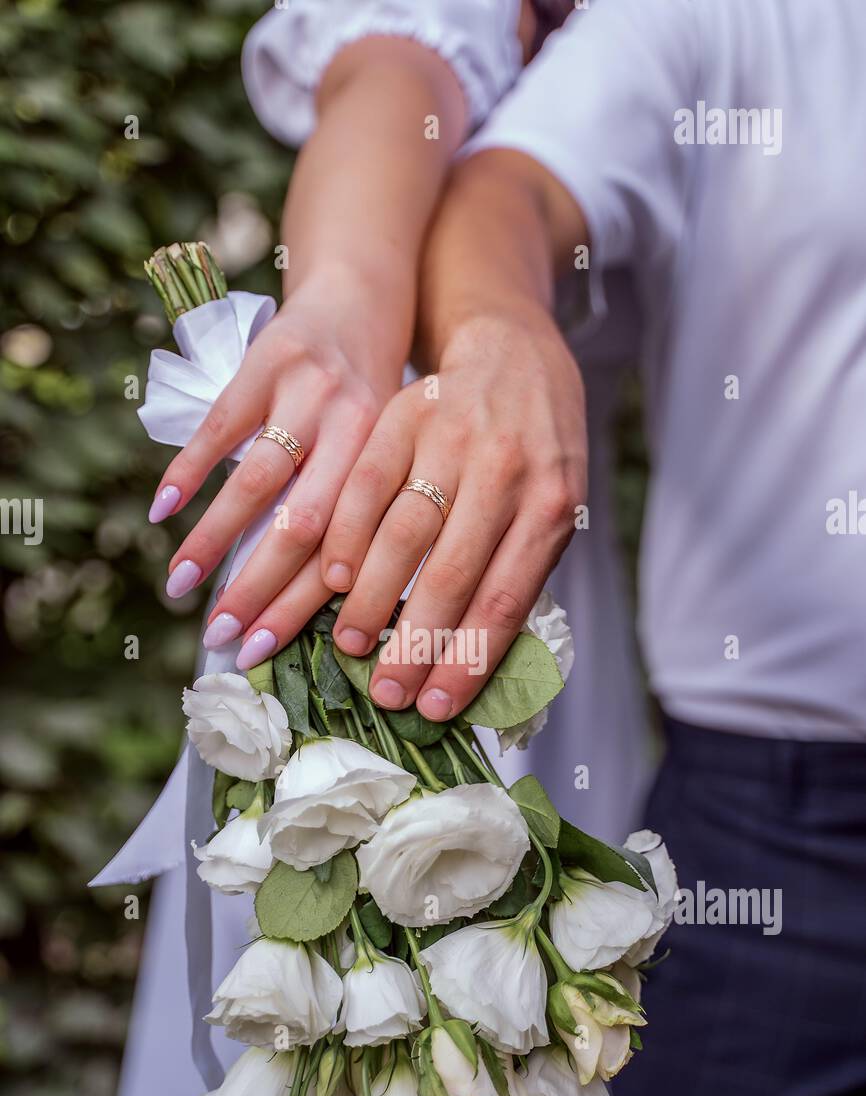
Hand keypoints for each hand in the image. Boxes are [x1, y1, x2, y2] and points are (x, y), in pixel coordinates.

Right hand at [153, 268, 396, 661]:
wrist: (364, 290)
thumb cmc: (377, 392)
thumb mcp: (390, 450)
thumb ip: (362, 511)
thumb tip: (322, 604)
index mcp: (391, 464)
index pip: (342, 553)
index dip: (299, 609)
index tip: (259, 651)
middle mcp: (353, 431)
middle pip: (302, 528)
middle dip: (258, 590)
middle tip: (220, 638)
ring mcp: (307, 395)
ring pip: (259, 482)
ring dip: (214, 539)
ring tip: (180, 586)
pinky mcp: (267, 362)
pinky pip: (223, 425)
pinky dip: (190, 468)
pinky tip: (161, 511)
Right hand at [240, 308, 585, 715]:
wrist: (514, 351)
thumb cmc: (539, 448)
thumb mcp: (555, 505)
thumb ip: (522, 569)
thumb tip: (474, 661)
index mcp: (552, 503)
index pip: (506, 597)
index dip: (469, 659)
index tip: (437, 707)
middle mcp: (506, 469)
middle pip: (451, 572)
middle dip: (415, 644)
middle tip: (386, 694)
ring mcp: (453, 438)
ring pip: (404, 532)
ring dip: (372, 598)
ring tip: (349, 646)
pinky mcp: (405, 414)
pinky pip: (367, 484)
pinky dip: (347, 534)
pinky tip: (333, 578)